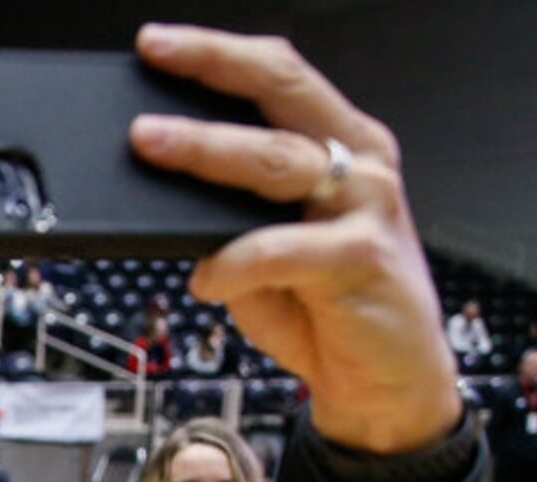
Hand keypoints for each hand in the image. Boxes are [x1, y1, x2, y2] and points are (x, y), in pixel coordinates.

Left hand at [129, 25, 459, 454]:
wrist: (385, 380)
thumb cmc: (326, 311)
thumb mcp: (264, 255)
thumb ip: (225, 221)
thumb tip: (164, 202)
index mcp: (336, 147)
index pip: (276, 77)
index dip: (217, 55)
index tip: (157, 45)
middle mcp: (356, 163)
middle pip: (280, 92)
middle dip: (211, 70)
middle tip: (153, 64)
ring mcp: (364, 206)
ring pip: (275, 160)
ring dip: (205, 149)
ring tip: (151, 144)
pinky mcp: (362, 258)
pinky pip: (281, 248)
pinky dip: (235, 261)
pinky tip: (207, 277)